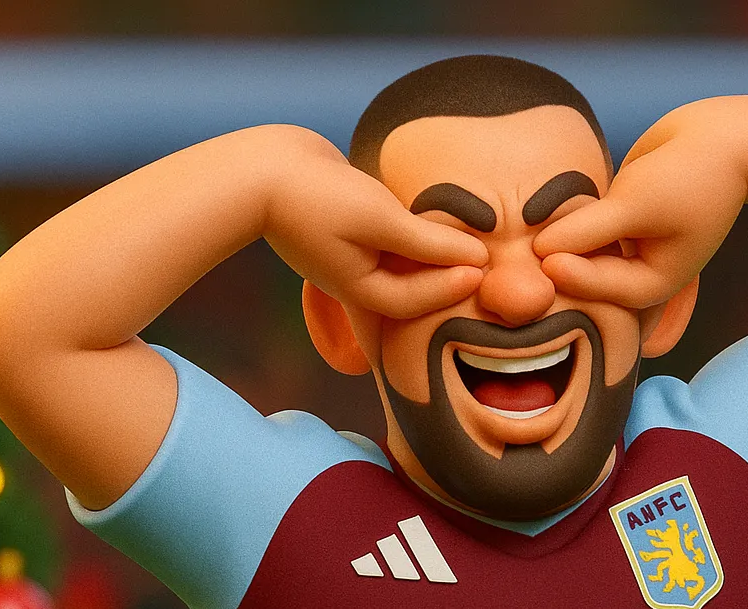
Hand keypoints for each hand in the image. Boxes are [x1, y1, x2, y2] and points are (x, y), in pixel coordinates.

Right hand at [265, 142, 487, 320]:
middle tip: (488, 260)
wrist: (259, 168)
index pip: (417, 300)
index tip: (485, 266)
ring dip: (433, 254)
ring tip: (469, 239)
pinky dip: (413, 234)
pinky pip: (391, 238)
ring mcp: (351, 254)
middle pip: (413, 289)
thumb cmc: (317, 197)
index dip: (453, 285)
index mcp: (361, 289)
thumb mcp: (381, 219)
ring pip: (404, 264)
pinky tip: (435, 219)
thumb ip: (429, 241)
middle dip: (447, 278)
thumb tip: (476, 257)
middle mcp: (358, 278)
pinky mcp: (350, 227)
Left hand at [533, 117, 746, 308]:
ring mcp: (627, 245)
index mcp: (654, 282)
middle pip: (589, 279)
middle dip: (559, 268)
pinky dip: (567, 224)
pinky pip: (583, 228)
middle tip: (515, 261)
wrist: (721, 139)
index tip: (540, 257)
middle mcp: (638, 271)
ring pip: (582, 253)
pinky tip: (536, 215)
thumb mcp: (635, 205)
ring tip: (520, 236)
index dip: (570, 276)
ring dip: (559, 244)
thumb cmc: (689, 176)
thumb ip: (587, 230)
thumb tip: (539, 250)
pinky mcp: (616, 219)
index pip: (604, 290)